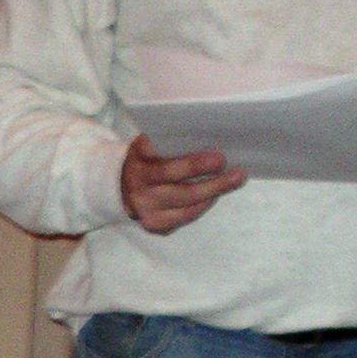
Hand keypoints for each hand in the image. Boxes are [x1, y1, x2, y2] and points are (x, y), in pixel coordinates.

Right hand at [121, 133, 244, 232]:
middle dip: (214, 185)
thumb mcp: (146, 144)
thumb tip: (206, 131)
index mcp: (139, 171)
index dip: (195, 166)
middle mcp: (141, 196)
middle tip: (238, 174)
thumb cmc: (142, 158)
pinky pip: (183, 219)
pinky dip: (200, 207)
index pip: (169, 170)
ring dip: (212, 195)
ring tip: (233, 181)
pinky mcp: (155, 226)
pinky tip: (212, 196)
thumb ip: (166, 140)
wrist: (117, 184)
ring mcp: (147, 215)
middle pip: (184, 194)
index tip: (220, 159)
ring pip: (187, 210)